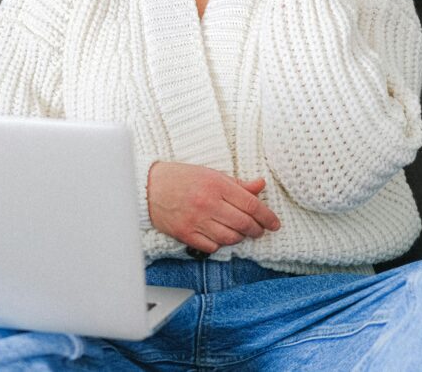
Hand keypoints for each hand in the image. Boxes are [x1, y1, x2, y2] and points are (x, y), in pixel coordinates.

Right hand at [147, 161, 281, 253]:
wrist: (147, 186)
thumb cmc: (180, 178)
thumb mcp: (210, 174)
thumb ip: (237, 184)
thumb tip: (260, 185)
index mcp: (216, 184)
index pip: (251, 204)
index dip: (267, 217)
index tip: (274, 223)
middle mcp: (207, 203)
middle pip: (244, 224)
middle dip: (256, 230)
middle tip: (259, 230)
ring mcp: (196, 220)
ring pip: (230, 238)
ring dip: (239, 237)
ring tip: (239, 232)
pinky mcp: (185, 234)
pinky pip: (212, 246)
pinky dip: (220, 244)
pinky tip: (219, 236)